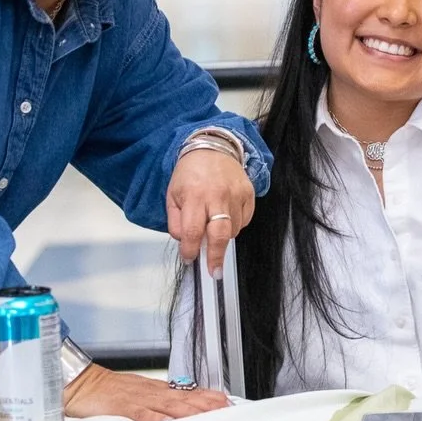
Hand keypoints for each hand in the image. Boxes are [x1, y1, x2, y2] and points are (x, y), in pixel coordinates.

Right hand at [63, 363, 226, 420]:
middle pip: (184, 397)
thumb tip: (174, 417)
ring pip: (169, 404)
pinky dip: (156, 419)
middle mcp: (150, 392)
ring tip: (209, 416)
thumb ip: (154, 406)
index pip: (186, 392)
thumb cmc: (104, 393)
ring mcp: (137, 399)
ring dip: (191, 410)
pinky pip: (141, 414)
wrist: (78, 383)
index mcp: (154, 390)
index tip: (227, 403)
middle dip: (207, 404)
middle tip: (228, 410)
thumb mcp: (134, 397)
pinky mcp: (121, 407)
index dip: (207, 397)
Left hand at [167, 149, 254, 277]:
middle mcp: (217, 196)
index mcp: (194, 196)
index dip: (190, 250)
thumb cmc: (190, 173)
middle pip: (219, 235)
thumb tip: (184, 242)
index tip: (189, 258)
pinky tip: (226, 215)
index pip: (192, 231)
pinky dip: (235, 225)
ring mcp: (236, 196)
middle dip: (216, 257)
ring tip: (214, 225)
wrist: (214, 148)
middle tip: (214, 272)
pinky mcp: (249, 195)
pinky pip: (244, 221)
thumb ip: (175, 221)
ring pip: (232, 231)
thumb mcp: (172, 194)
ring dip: (222, 236)